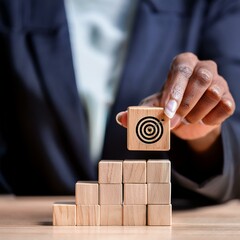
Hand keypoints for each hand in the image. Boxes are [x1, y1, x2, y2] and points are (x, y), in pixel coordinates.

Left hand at [116, 52, 234, 151]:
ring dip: (196, 113)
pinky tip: (202, 120)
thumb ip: (139, 111)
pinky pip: (226, 107)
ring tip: (187, 119)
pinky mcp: (229, 98)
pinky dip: (210, 119)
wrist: (188, 120)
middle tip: (173, 121)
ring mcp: (219, 82)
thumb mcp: (153, 108)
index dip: (174, 90)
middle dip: (186, 103)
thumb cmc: (169, 108)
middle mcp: (204, 68)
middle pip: (202, 78)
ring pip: (214, 93)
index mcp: (183, 65)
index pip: (181, 69)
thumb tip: (121, 118)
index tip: (167, 112)